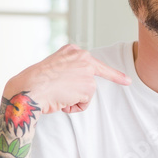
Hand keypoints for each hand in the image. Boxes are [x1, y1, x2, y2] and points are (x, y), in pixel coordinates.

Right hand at [3, 44, 129, 113]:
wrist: (29, 88)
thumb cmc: (33, 82)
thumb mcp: (52, 69)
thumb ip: (67, 71)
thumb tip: (74, 85)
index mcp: (71, 50)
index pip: (93, 61)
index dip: (112, 73)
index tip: (128, 79)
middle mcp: (82, 56)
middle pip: (95, 77)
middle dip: (116, 78)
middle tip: (128, 81)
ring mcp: (87, 70)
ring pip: (86, 92)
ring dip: (72, 99)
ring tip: (57, 94)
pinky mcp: (89, 86)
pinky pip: (84, 103)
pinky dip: (73, 107)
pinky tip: (61, 100)